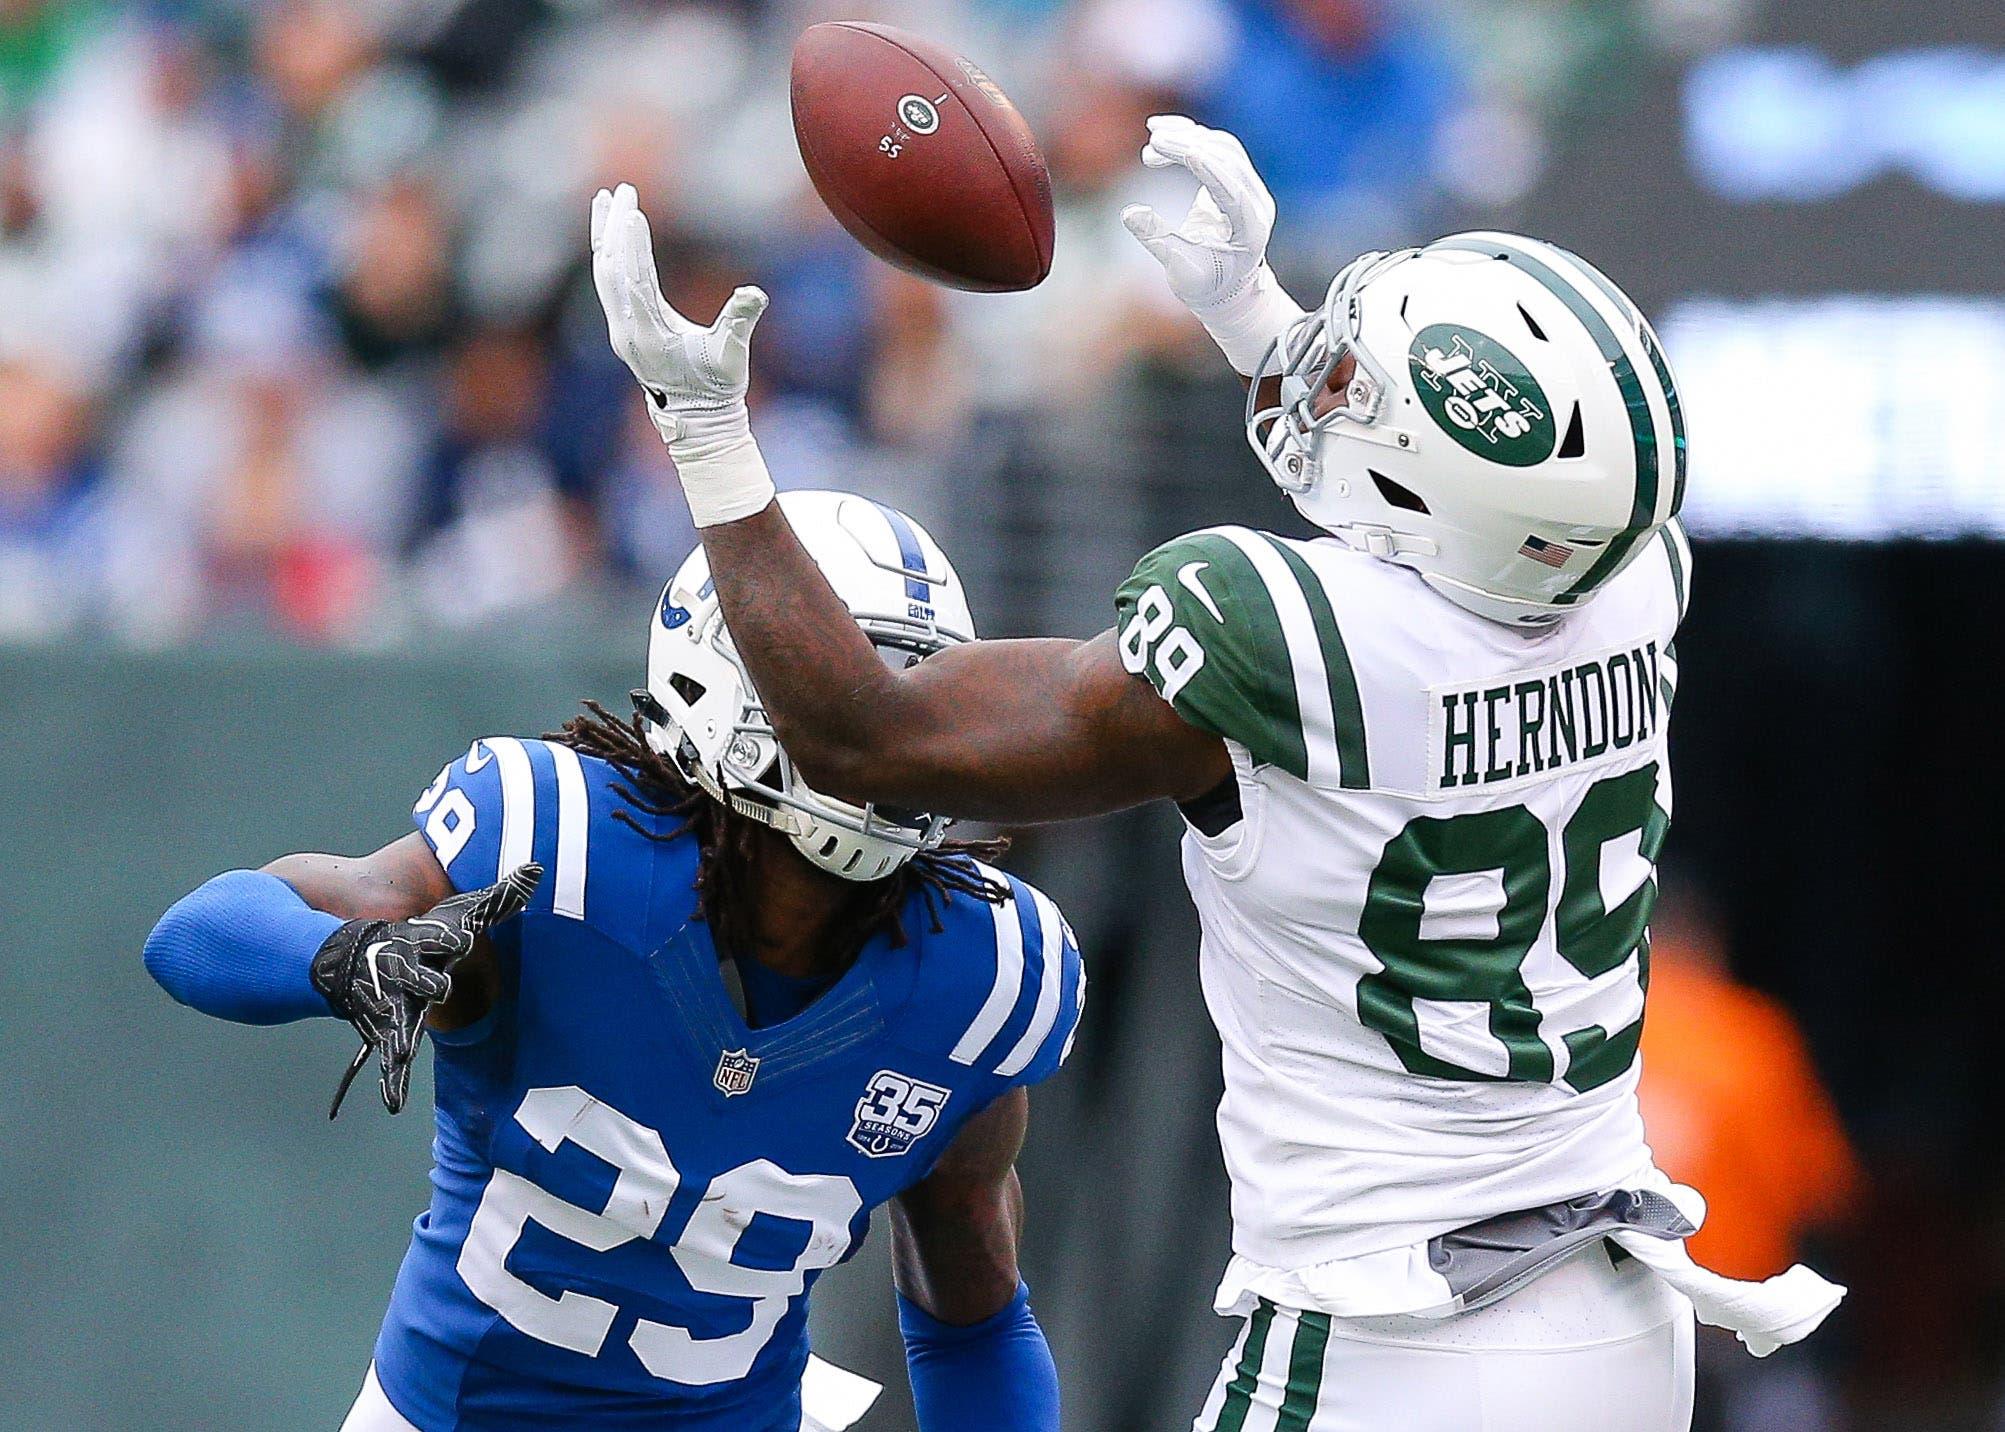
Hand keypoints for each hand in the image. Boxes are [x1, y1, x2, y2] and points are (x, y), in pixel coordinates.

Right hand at [311, 863, 540, 1116]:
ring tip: (400, 1053)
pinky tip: (393, 1103)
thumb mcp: (462, 913)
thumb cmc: (426, 934)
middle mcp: (408, 974)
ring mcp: (396, 1005)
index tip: (463, 936)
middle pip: (422, 979)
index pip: (441, 938)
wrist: (362, 958)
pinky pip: (389, 1061)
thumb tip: (537, 867)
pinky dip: (392, 1082)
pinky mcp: (389, 1031)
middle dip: (428, 982)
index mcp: (425, 943)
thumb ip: (502, 897)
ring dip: (401, 1038)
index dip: (451, 936)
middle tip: (438, 986)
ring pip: (400, 1022)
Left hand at [591, 183, 767, 442]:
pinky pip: (607, 282)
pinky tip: (611, 234)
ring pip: (603, 273)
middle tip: (622, 190)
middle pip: (610, 269)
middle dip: (614, 228)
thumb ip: (740, 322)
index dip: (633, 247)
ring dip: (604, 235)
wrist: (696, 419)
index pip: (636, 282)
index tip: (634, 212)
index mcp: (649, 334)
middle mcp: (626, 330)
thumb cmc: (717, 388)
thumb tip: (754, 294)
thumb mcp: (732, 355)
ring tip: (606, 199)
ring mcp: (620, 329)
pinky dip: (607, 253)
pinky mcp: (622, 327)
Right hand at [1120, 115, 1276, 313]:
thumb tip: (1128, 213)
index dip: (1209, 168)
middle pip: (1228, 160)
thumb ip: (1157, 240)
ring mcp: (1250, 188)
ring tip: (1152, 142)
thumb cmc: (1206, 287)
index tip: (1183, 150)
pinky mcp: (1237, 179)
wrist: (1229, 290)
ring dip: (1187, 138)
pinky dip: (1190, 138)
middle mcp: (1257, 203)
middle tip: (1153, 142)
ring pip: (1223, 147)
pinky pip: (1217, 148)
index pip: (1232, 190)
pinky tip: (1162, 132)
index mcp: (1251, 231)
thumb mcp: (1180, 273)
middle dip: (1189, 146)